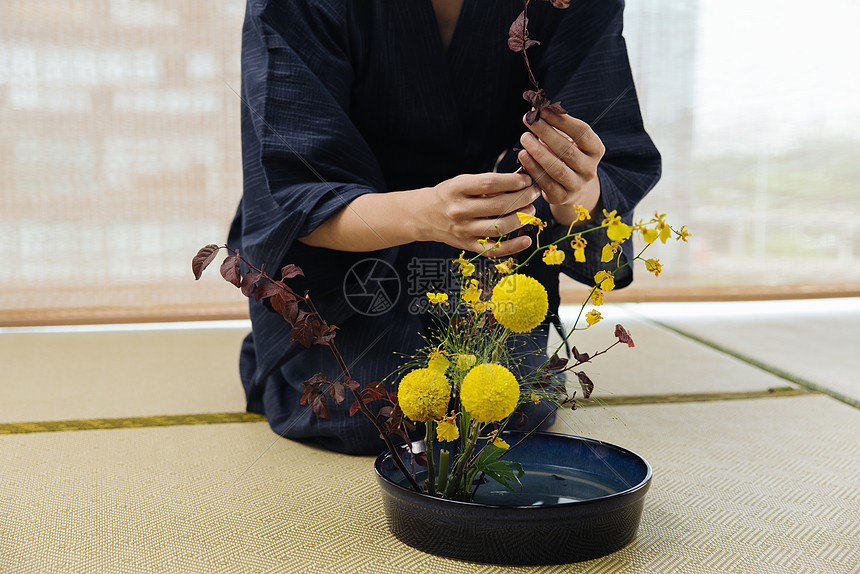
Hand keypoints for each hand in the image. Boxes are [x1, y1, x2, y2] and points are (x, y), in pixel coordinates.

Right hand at [416, 172, 540, 256]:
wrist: (424, 215)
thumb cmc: (450, 195)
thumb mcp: (462, 181)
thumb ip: (488, 183)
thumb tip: (521, 182)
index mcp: (457, 188)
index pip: (490, 183)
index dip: (513, 181)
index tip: (526, 179)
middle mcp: (459, 210)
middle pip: (499, 205)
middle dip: (523, 198)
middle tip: (533, 193)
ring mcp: (464, 230)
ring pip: (500, 227)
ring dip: (521, 219)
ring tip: (531, 211)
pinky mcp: (468, 245)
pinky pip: (493, 249)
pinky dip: (513, 247)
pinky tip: (526, 240)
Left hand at [517, 111, 603, 225]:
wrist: (570, 186)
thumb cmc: (565, 154)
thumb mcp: (566, 139)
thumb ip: (554, 125)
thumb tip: (534, 109)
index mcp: (595, 150)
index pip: (582, 132)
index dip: (561, 120)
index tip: (542, 109)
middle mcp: (589, 169)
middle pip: (568, 150)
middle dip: (546, 133)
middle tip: (529, 121)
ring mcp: (577, 185)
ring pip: (557, 169)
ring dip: (538, 152)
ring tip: (524, 138)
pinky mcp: (561, 197)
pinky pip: (546, 183)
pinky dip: (533, 169)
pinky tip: (523, 156)